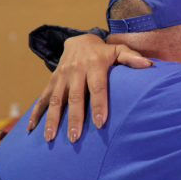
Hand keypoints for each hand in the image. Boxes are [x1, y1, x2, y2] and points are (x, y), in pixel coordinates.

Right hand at [26, 34, 151, 142]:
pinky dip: (35, 114)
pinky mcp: (51, 81)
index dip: (98, 105)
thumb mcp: (118, 50)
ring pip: (55, 100)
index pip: (97, 87)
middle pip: (74, 97)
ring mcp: (61, 77)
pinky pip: (41, 98)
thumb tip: (149, 65)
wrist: (79, 41)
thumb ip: (132, 58)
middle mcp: (75, 71)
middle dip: (73, 118)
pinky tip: (31, 129)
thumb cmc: (103, 52)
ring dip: (52, 120)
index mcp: (94, 65)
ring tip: (50, 138)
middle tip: (74, 137)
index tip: (100, 123)